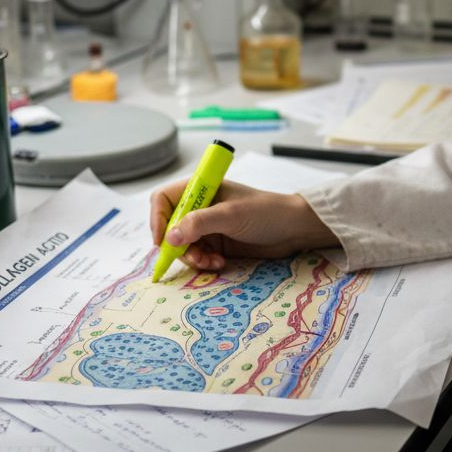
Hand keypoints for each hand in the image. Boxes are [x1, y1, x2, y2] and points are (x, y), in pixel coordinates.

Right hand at [149, 179, 339, 270]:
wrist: (293, 229)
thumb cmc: (265, 212)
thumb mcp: (231, 215)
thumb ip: (199, 223)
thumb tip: (170, 236)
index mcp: (200, 189)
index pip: (164, 199)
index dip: (158, 219)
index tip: (162, 240)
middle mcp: (200, 207)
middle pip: (169, 227)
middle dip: (178, 245)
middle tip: (194, 257)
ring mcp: (208, 226)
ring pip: (183, 245)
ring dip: (193, 257)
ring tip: (212, 262)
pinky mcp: (216, 243)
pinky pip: (198, 255)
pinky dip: (204, 262)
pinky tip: (220, 263)